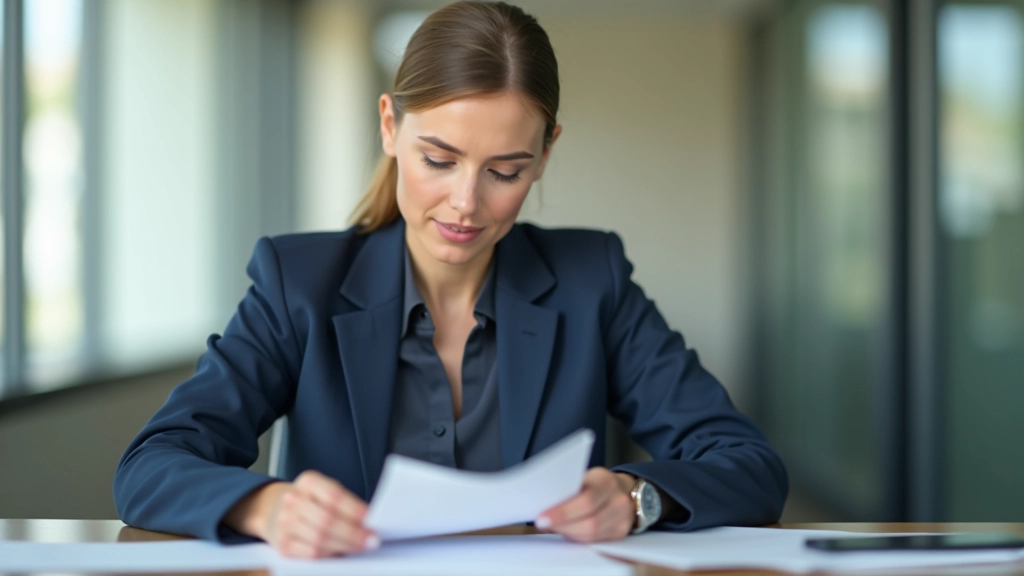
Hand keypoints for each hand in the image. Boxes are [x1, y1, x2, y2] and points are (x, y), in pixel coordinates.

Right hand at [225, 471, 378, 557]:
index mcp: (308, 482)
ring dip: (345, 545)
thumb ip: (345, 503)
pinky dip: (330, 554)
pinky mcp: (282, 545)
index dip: (353, 509)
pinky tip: (342, 552)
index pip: (333, 496)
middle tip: (372, 540)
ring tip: (362, 546)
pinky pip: (310, 554)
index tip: (371, 519)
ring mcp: (285, 523)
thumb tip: (369, 521)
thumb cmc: (312, 501)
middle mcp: (293, 500)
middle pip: (327, 520)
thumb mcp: (325, 492)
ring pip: (319, 539)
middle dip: (353, 533)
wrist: (274, 510)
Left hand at [534, 468, 635, 542]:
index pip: (586, 501)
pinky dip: (578, 537)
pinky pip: (595, 541)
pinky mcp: (621, 533)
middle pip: (590, 523)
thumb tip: (544, 508)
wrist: (623, 489)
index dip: (562, 513)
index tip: (541, 518)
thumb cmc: (596, 484)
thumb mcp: (585, 478)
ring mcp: (623, 519)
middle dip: (562, 526)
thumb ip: (569, 491)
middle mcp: (619, 501)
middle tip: (542, 524)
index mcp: (607, 482)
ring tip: (553, 526)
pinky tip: (567, 531)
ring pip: (591, 535)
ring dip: (568, 533)